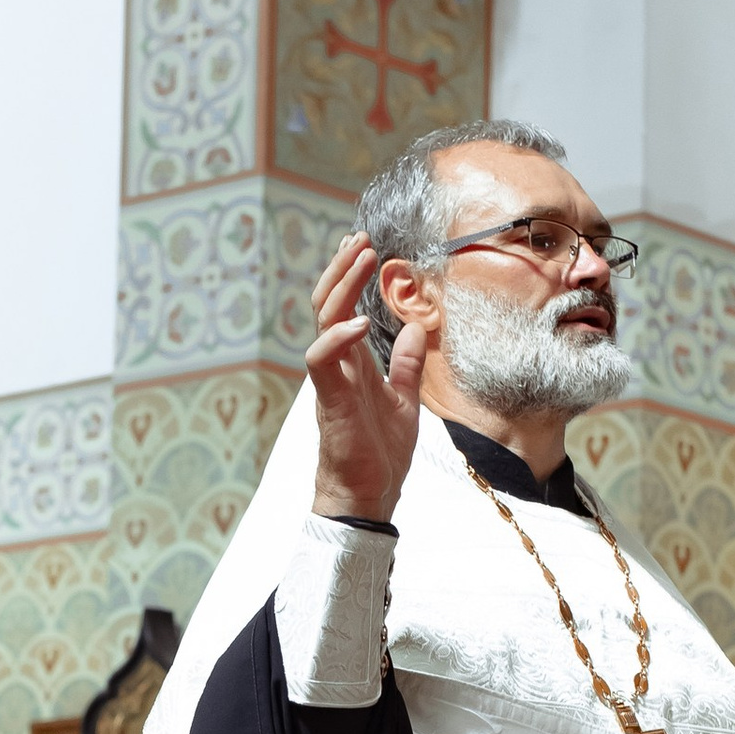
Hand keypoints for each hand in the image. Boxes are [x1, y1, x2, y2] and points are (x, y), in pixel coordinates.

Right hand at [307, 230, 423, 524]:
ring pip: (322, 320)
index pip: (342, 307)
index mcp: (352, 362)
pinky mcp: (330, 400)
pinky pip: (321, 360)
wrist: (369, 495)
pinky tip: (358, 322)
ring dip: (340, 285)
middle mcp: (337, 365)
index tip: (363, 246)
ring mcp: (331, 380)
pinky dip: (337, 337)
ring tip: (360, 257)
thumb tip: (413, 328)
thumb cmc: (380, 454)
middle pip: (327, 303)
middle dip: (342, 268)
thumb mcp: (403, 400)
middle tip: (360, 238)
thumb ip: (404, 365)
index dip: (349, 275)